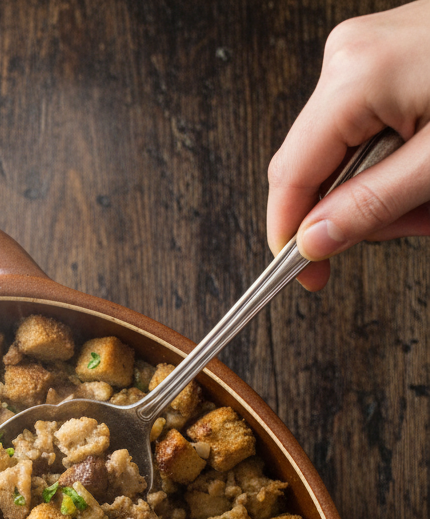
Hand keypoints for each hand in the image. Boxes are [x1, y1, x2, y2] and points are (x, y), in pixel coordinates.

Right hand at [267, 0, 429, 290]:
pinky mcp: (385, 58)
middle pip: (319, 166)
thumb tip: (315, 241)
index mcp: (354, 77)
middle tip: (419, 220)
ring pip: (347, 153)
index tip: (308, 277)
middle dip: (363, 208)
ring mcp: (365, 52)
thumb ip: (372, 207)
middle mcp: (349, 57)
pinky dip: (400, 160)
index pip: (292, 174)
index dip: (292, 235)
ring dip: (389, 188)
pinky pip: (370, 128)